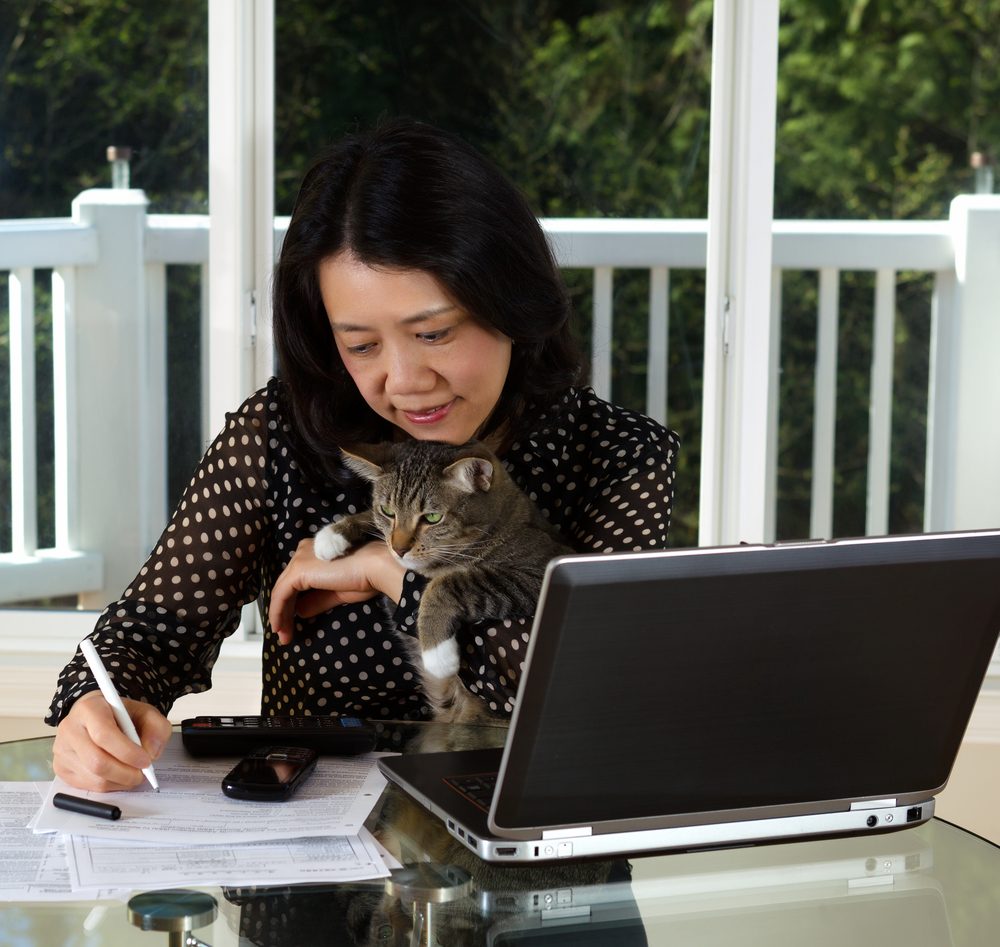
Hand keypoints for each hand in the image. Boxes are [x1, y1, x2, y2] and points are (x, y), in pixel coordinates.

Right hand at [52, 690, 171, 791]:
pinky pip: (87, 786)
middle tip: (143, 773)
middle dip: (126, 773)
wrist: (97, 716)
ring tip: (134, 773)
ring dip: (120, 782)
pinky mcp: (61, 768)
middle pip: (97, 762)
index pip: (104, 735)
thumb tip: (152, 752)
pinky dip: (109, 786)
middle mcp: (70, 729)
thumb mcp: (144, 712)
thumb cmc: (120, 714)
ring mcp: (62, 750)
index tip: (146, 760)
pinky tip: (119, 775)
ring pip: (93, 778)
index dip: (127, 752)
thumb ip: (156, 728)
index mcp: (89, 708)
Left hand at [269, 537, 405, 644]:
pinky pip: (281, 594)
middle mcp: (304, 551)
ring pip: (282, 590)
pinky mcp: (299, 570)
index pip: (297, 580)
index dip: (292, 603)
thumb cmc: (366, 576)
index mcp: (315, 551)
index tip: (293, 624)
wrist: (376, 566)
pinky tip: (280, 627)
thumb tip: (300, 612)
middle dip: (284, 611)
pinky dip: (278, 612)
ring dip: (280, 615)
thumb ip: (318, 600)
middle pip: (287, 585)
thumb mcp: (338, 592)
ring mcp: (300, 559)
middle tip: (286, 634)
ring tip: (284, 636)